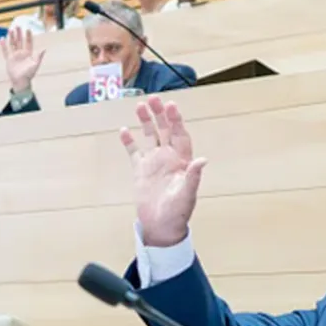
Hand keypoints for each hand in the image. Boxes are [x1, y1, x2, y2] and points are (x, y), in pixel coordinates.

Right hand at [1, 26, 46, 92]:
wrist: (21, 82)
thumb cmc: (29, 74)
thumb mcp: (35, 65)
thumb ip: (39, 56)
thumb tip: (44, 49)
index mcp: (28, 53)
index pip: (28, 42)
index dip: (28, 36)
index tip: (28, 29)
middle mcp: (21, 53)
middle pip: (20, 41)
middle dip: (19, 33)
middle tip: (17, 26)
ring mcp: (15, 55)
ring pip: (13, 44)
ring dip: (12, 37)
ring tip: (10, 30)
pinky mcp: (9, 59)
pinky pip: (5, 51)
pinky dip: (3, 45)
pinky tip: (1, 39)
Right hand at [119, 96, 207, 247]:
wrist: (161, 226)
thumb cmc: (178, 212)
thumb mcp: (187, 194)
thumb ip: (193, 176)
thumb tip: (202, 160)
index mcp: (182, 160)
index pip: (180, 134)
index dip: (176, 120)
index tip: (171, 106)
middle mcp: (168, 157)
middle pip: (165, 130)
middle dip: (160, 114)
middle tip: (154, 99)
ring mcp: (153, 163)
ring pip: (149, 137)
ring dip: (146, 122)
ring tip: (140, 107)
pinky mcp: (140, 171)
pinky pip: (134, 152)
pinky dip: (129, 142)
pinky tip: (124, 130)